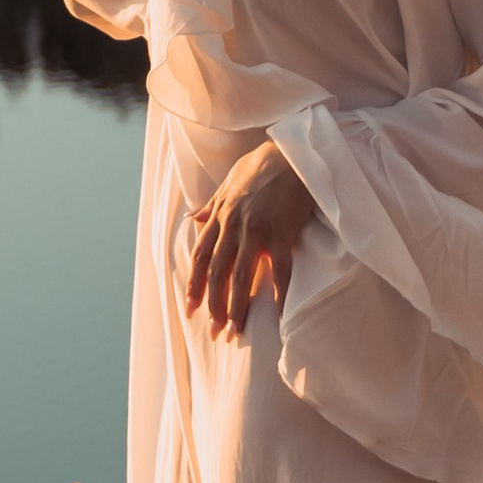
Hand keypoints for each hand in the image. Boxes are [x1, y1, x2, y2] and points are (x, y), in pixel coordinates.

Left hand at [185, 146, 318, 335]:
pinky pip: (278, 270)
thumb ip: (211, 204)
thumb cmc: (263, 165)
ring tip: (236, 330)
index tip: (190, 308)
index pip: (201, 257)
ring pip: (240, 276)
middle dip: (213, 305)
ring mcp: (257, 231)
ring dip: (236, 307)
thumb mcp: (229, 181)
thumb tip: (193, 217)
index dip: (194, 284)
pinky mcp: (282, 233)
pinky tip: (277, 314)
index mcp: (220, 215)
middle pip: (217, 273)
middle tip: (214, 331)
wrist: (292, 151)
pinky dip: (277, 293)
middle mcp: (233, 225)